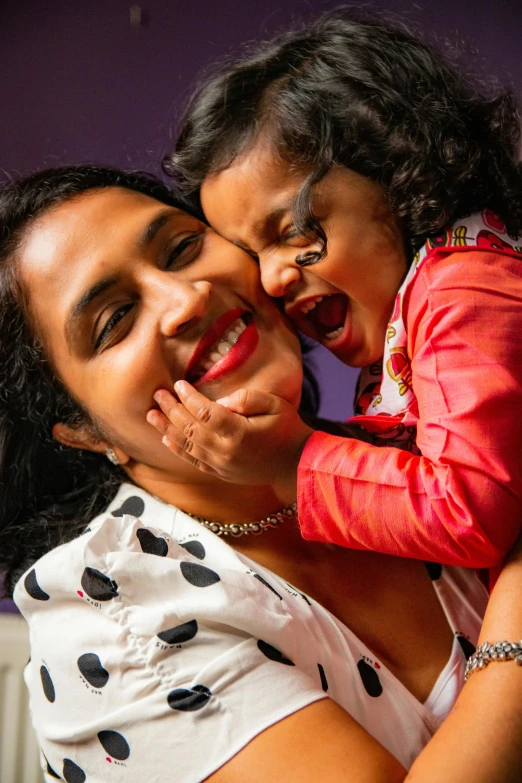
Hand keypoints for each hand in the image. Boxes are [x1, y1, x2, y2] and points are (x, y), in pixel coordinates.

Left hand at [146, 381, 313, 499]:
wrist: (296, 464)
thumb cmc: (287, 429)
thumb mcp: (275, 405)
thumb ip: (247, 398)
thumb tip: (222, 402)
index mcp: (239, 433)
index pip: (205, 412)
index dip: (188, 397)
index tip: (178, 384)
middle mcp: (225, 452)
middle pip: (190, 428)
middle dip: (171, 410)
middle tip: (157, 394)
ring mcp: (220, 465)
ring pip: (186, 445)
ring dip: (166, 429)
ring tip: (151, 414)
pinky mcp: (220, 473)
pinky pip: (193, 461)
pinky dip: (177, 449)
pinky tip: (166, 438)